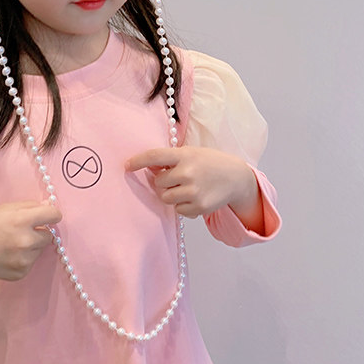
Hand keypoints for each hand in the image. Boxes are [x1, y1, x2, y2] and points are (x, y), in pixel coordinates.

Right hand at [0, 200, 61, 283]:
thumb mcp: (6, 209)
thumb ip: (30, 206)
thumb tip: (50, 205)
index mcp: (21, 220)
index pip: (54, 215)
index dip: (52, 214)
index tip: (48, 216)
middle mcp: (26, 241)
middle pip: (49, 235)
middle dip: (39, 231)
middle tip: (21, 231)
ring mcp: (24, 259)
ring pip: (41, 249)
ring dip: (32, 246)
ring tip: (12, 244)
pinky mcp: (22, 272)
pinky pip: (32, 261)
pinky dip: (25, 258)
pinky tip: (9, 255)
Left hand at [125, 145, 260, 223]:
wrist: (236, 177)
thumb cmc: (209, 163)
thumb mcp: (191, 154)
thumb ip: (171, 160)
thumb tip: (147, 168)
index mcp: (184, 155)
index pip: (154, 156)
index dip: (138, 161)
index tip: (127, 165)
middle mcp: (188, 172)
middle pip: (158, 182)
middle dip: (164, 181)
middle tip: (177, 178)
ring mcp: (194, 191)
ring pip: (165, 198)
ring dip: (171, 194)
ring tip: (186, 187)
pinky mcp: (199, 207)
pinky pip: (178, 210)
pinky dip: (182, 205)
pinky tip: (195, 197)